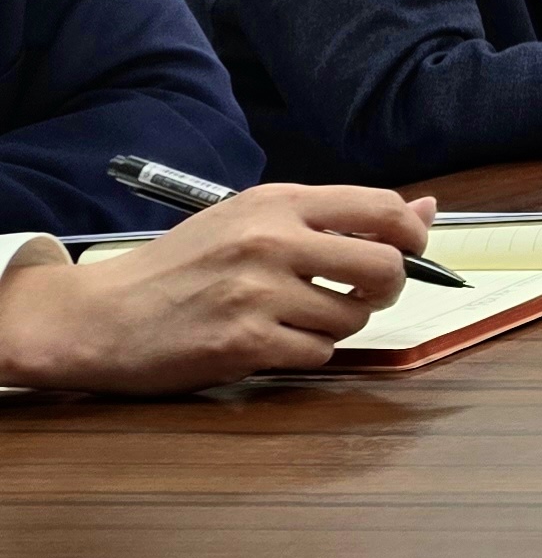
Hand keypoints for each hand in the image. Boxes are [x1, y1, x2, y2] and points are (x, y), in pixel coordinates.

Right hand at [0, 185, 431, 394]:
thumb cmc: (181, 267)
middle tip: (360, 294)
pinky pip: (317, 353)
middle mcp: (271, 242)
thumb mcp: (251, 220)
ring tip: (292, 316)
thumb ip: (336, 216)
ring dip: (335, 324)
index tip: (408, 250)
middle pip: (385, 268)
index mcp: (276, 203)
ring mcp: (258, 293)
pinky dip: (303, 352)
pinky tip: (269, 340)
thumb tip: (424, 209)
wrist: (100, 316)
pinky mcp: (245, 342)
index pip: (382, 209)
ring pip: (352, 317)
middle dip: (386, 288)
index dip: (411, 236)